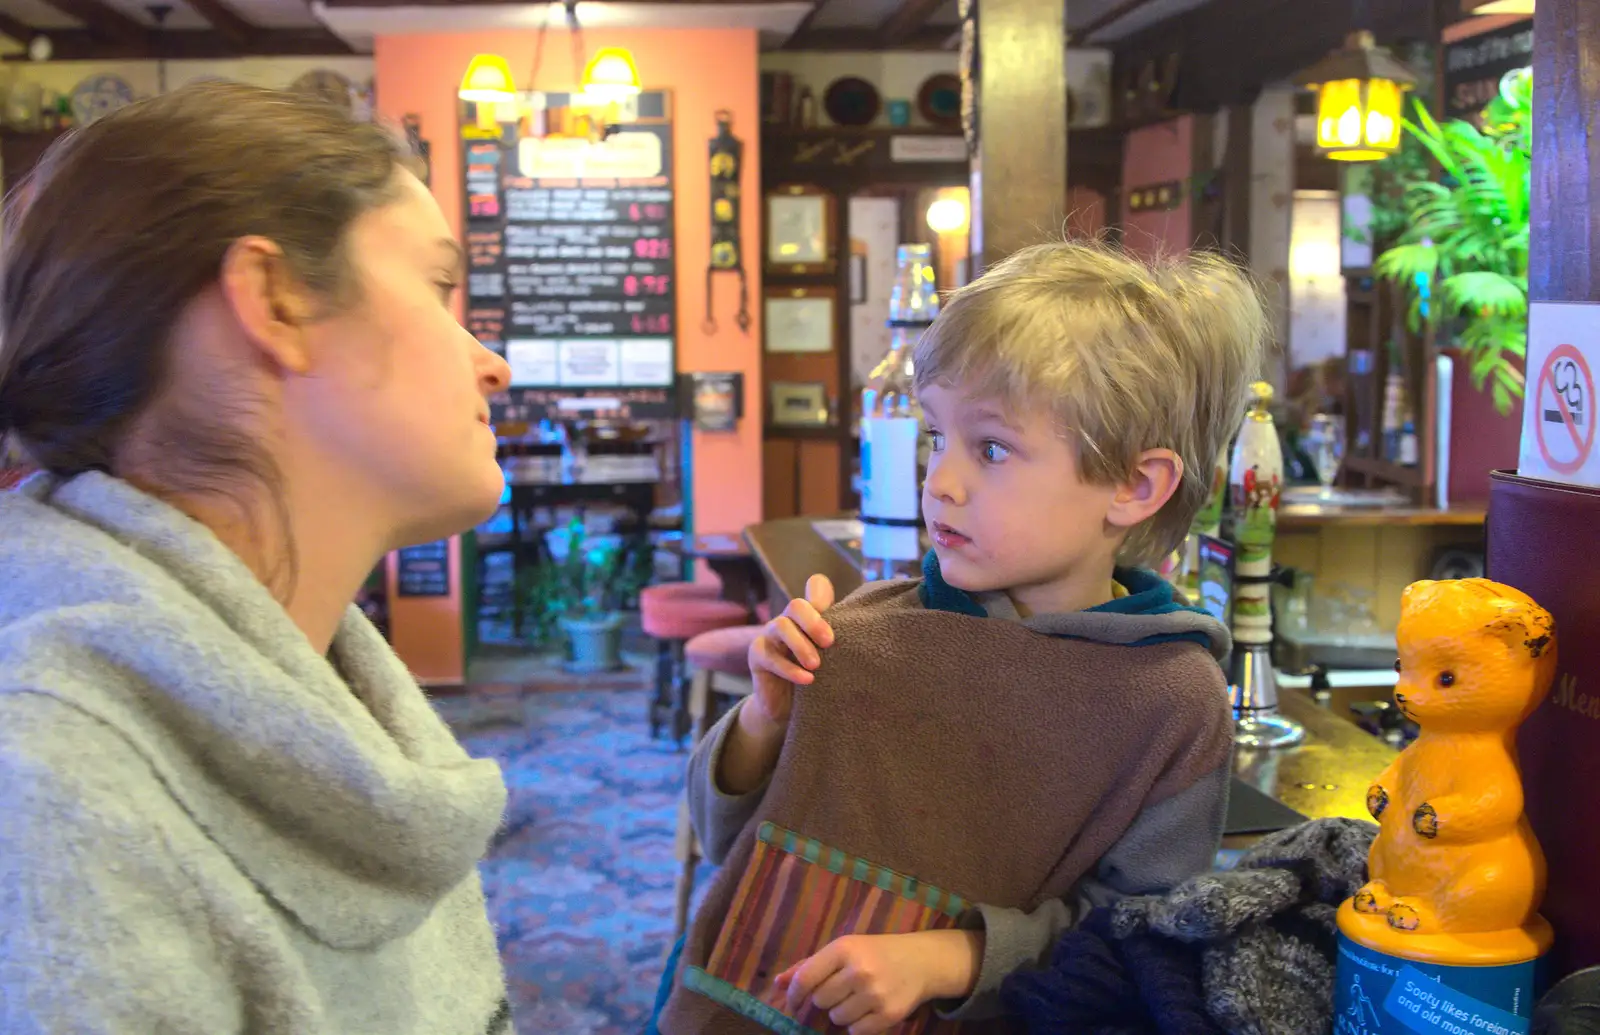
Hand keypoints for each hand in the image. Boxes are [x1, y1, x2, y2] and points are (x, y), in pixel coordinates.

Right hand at [743, 574, 834, 738]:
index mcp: (810, 616)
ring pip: (781, 625)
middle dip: (813, 622)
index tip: (835, 613)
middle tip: (829, 643)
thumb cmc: (816, 679)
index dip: (822, 591)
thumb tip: (868, 633)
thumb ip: (843, 643)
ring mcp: (770, 635)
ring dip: (800, 645)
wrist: (787, 708)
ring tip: (816, 665)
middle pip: (797, 605)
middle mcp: (789, 620)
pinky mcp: (757, 655)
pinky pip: (770, 656)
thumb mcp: (832, 660)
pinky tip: (807, 680)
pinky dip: (790, 669)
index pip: (815, 586)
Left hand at [773, 930, 981, 1034]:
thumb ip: (808, 965)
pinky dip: (857, 1025)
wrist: (920, 961)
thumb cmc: (874, 952)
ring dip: (841, 1012)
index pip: (805, 978)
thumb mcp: (843, 949)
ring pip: (836, 1018)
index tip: (793, 1001)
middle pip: (820, 1000)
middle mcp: (859, 970)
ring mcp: (875, 994)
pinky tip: (869, 1009)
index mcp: (844, 948)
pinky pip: (855, 1032)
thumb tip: (777, 983)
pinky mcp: (888, 1015)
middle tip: (841, 989)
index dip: (794, 994)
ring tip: (857, 998)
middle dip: (825, 999)